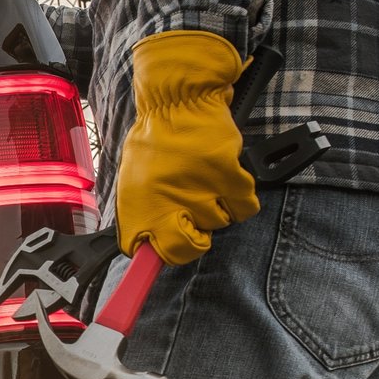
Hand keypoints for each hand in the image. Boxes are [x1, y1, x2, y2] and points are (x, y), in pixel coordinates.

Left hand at [114, 30, 258, 261]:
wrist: (179, 98)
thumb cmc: (157, 138)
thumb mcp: (134, 177)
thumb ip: (143, 213)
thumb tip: (149, 247)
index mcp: (141, 203)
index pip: (152, 252)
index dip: (166, 263)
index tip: (158, 280)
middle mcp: (167, 200)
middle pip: (193, 246)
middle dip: (196, 234)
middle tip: (191, 208)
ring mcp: (198, 188)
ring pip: (219, 223)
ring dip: (216, 205)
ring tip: (203, 178)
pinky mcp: (226, 174)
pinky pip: (243, 206)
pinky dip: (239, 196)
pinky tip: (225, 175)